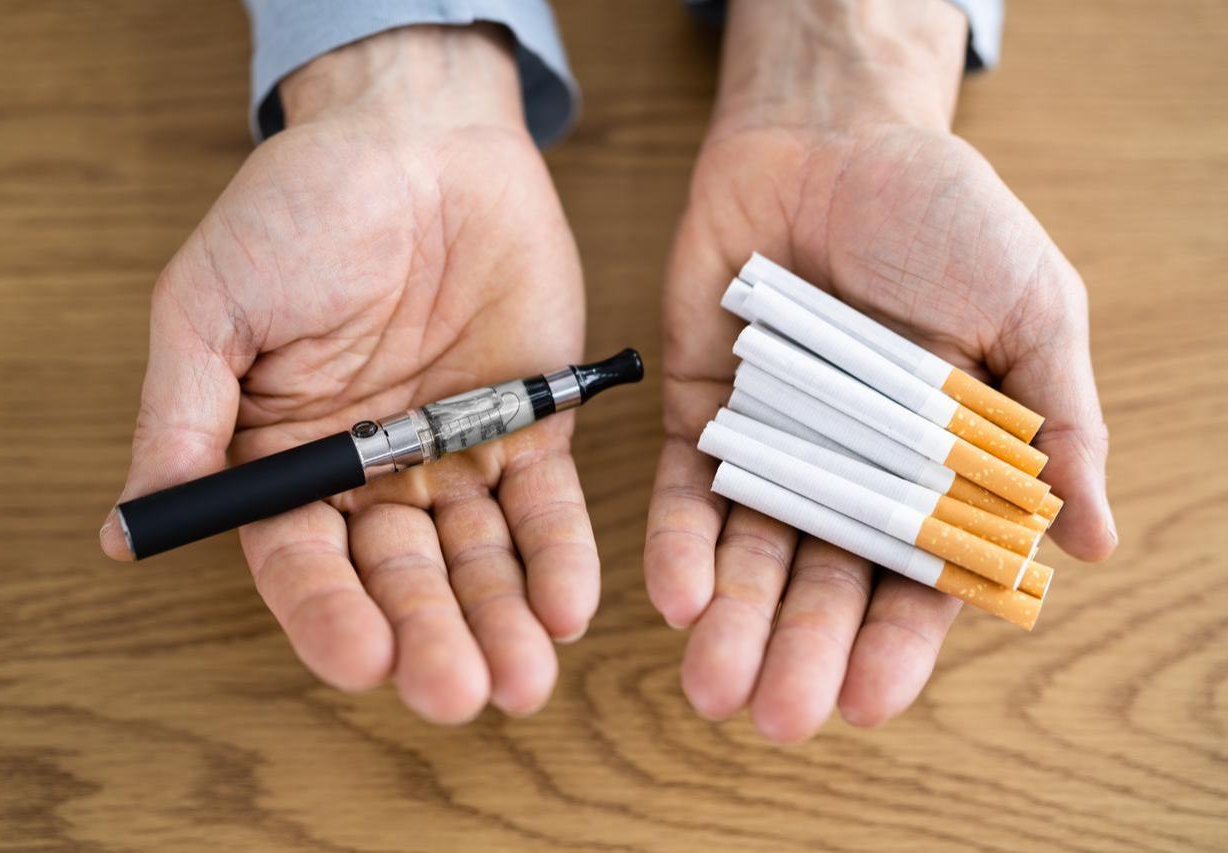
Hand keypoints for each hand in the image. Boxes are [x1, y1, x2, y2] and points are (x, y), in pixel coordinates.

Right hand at [100, 25, 596, 722]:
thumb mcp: (213, 306)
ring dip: (501, 620)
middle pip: (401, 577)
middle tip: (459, 692)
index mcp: (287, 459)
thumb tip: (122, 529)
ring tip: (524, 678)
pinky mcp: (528, 426)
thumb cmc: (301, 209)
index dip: (331, 615)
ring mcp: (454, 455)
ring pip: (479, 558)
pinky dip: (559, 554)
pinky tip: (567, 604)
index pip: (303, 562)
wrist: (417, 137)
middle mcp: (371, 475)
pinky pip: (546, 504)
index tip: (364, 660)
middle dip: (431, 636)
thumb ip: (182, 417)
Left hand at [646, 0, 1116, 741]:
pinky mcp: (704, 412)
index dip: (894, 643)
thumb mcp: (1029, 308)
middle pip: (823, 581)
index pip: (919, 577)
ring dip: (731, 621)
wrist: (833, 134)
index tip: (865, 702)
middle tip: (776, 717)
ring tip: (713, 686)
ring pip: (751, 551)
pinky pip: (687, 490)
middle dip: (800, 649)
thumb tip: (1090, 545)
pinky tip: (675, 598)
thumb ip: (1058, 423)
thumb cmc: (945, 217)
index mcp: (937, 466)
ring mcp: (773, 445)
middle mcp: (850, 472)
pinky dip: (681, 543)